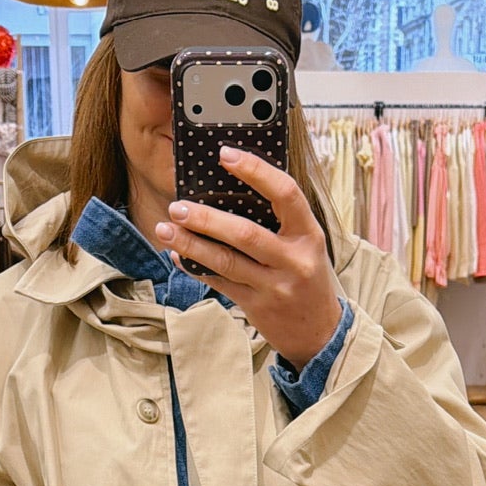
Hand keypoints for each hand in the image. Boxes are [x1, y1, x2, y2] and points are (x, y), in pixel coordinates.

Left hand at [156, 147, 344, 370]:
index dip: (255, 171)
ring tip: (166, 229)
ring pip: (226, 261)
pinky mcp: (257, 306)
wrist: (320, 331)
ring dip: (191, 244)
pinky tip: (178, 256)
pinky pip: (220, 283)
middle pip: (245, 233)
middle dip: (206, 218)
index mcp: (309, 234)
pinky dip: (196, 268)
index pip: (286, 193)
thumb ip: (280, 219)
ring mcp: (275, 286)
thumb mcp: (305, 244)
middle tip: (177, 205)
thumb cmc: (308, 276)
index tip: (226, 154)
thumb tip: (231, 186)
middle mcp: (294, 260)